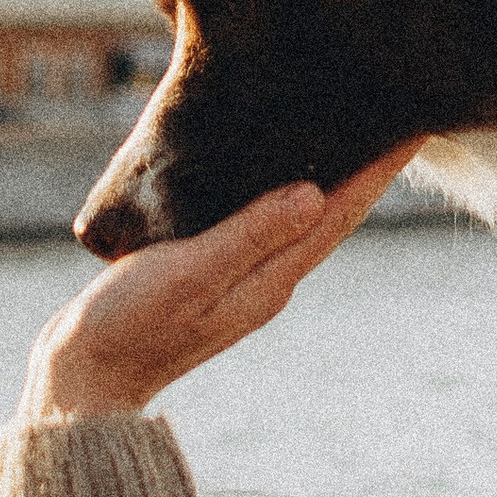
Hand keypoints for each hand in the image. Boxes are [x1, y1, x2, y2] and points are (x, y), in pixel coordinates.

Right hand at [22, 142, 421, 421]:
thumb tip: (315, 196)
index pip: (340, 214)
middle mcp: (267, 281)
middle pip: (333, 216)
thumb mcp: (190, 273)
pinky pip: (265, 225)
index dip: (378, 171)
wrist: (83, 379)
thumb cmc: (129, 326)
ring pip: (302, 220)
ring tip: (351, 132)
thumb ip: (250, 235)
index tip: (413, 127)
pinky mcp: (212, 274)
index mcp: (270, 280)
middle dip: (368, 169)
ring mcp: (241, 280)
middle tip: (396, 116)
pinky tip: (275, 172)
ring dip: (332, 178)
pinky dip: (284, 193)